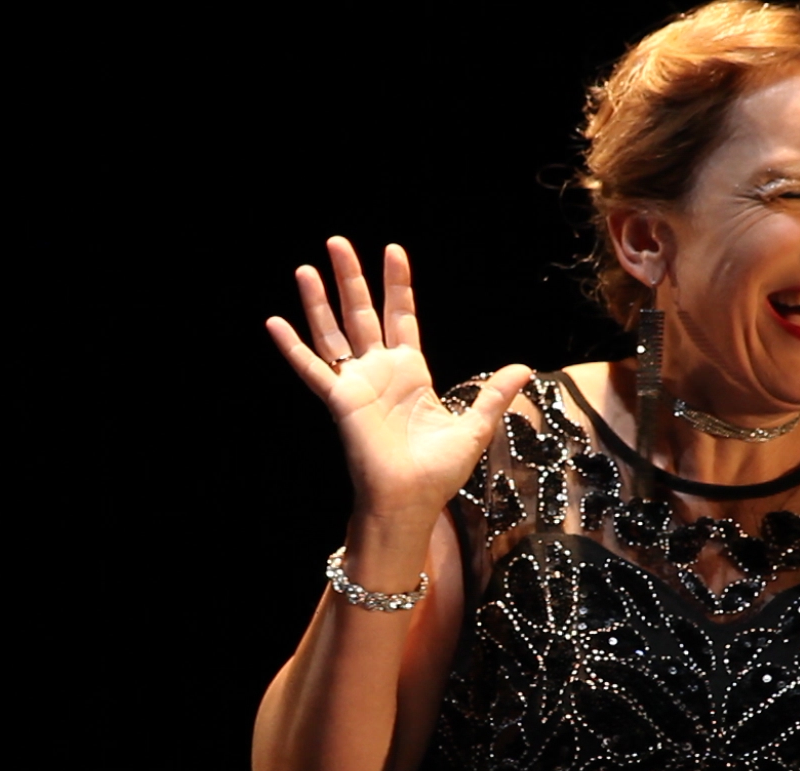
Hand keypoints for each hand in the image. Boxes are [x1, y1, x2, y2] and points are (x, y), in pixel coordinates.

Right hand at [266, 238, 531, 523]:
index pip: (401, 317)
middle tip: (338, 242)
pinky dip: (292, 347)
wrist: (411, 500)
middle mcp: (379, 372)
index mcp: (410, 373)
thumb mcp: (475, 426)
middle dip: (351, 277)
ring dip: (318, 301)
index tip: (393, 250)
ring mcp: (357, 384)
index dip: (397, 285)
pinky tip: (274, 322)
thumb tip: (525, 368)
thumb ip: (494, 394)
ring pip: (333, 332)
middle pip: (361, 313)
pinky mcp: (340, 400)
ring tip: (307, 268)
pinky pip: (311, 369)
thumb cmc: (438, 472)